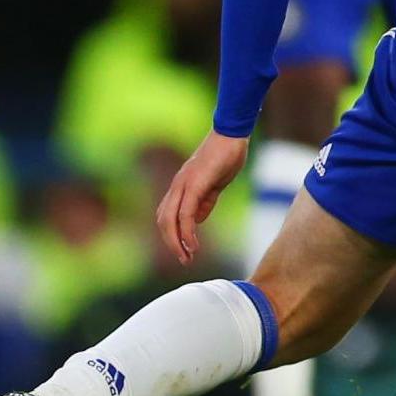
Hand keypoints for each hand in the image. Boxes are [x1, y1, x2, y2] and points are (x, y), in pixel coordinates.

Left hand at [158, 131, 249, 264]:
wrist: (232, 135)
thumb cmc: (227, 155)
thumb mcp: (216, 183)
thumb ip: (206, 201)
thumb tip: (198, 220)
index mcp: (181, 186)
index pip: (168, 215)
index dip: (173, 234)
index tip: (185, 250)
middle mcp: (177, 186)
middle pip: (163, 221)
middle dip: (171, 243)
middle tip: (184, 260)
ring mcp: (183, 185)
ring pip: (170, 219)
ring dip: (176, 241)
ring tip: (187, 256)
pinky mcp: (194, 184)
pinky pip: (186, 213)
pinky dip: (187, 231)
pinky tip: (193, 243)